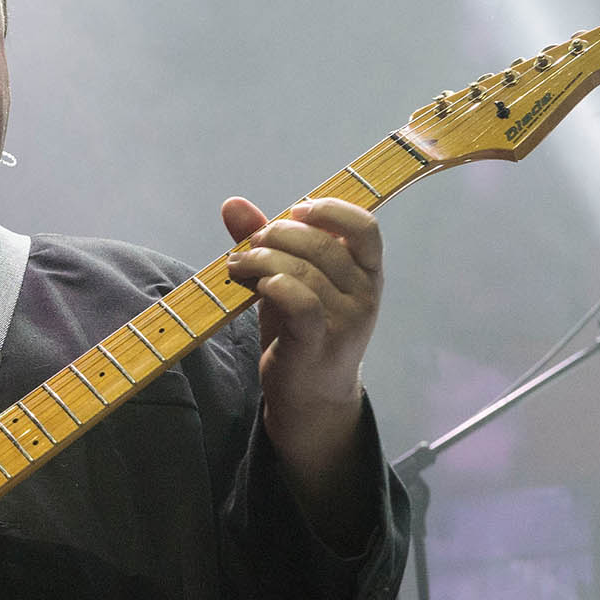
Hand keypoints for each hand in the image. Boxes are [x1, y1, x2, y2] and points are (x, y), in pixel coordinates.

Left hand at [220, 196, 383, 499]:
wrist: (311, 396)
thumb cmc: (303, 330)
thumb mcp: (290, 280)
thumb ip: (268, 241)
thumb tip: (232, 203)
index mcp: (367, 272)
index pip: (364, 226)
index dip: (329, 210)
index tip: (294, 212)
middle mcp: (365, 294)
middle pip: (323, 245)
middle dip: (278, 235)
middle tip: (251, 243)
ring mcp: (347, 321)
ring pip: (304, 270)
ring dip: (262, 259)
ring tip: (238, 265)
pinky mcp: (319, 343)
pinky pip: (300, 301)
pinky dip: (274, 284)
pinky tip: (255, 284)